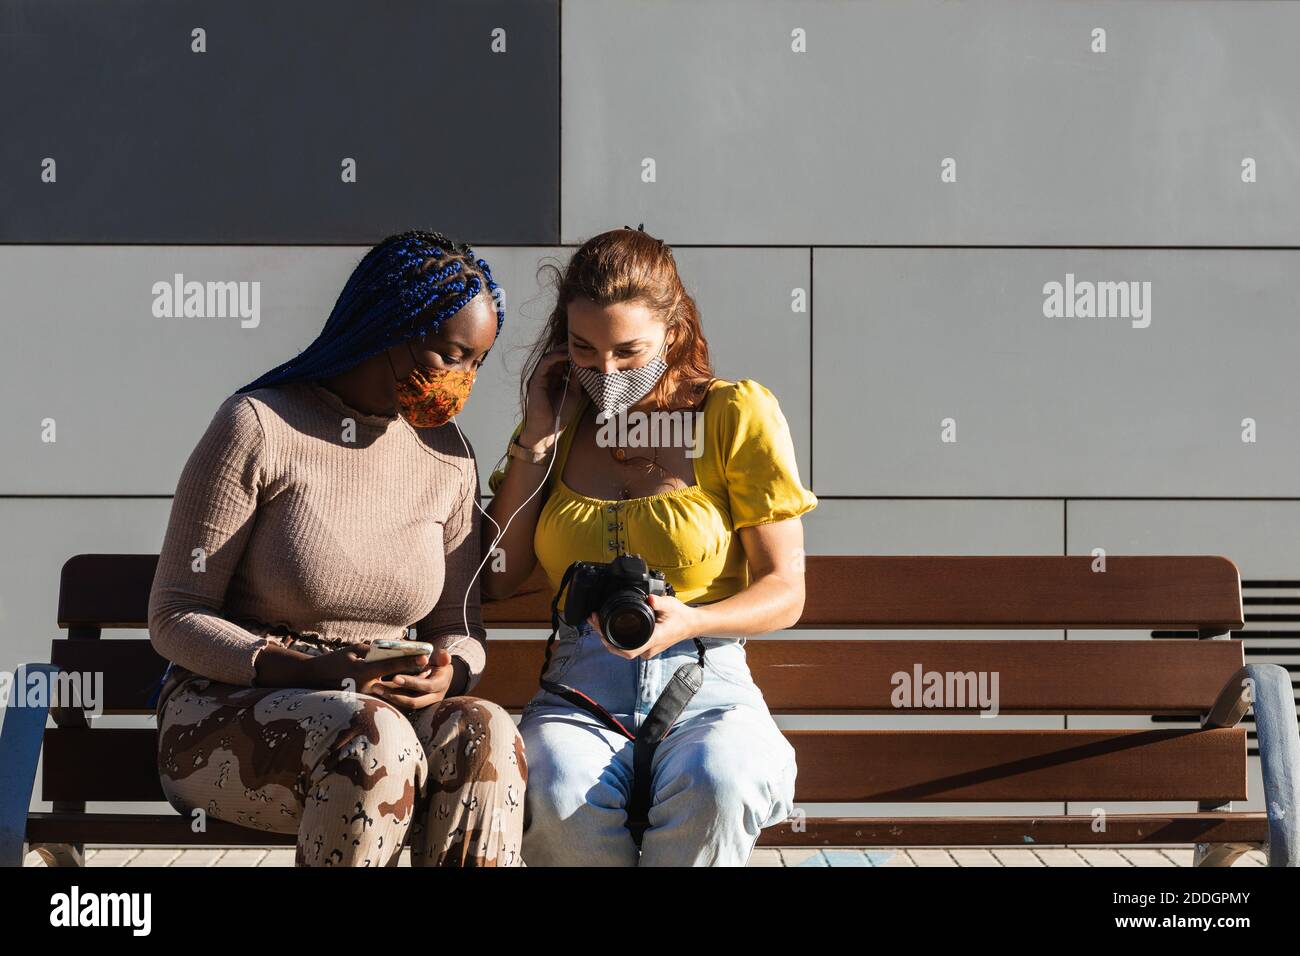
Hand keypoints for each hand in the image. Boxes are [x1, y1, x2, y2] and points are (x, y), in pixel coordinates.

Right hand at [299, 642, 429, 697]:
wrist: (314, 679)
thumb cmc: (334, 660)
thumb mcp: (354, 650)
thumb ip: (374, 651)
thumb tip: (395, 651)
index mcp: (363, 672)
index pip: (392, 665)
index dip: (410, 660)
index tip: (425, 656)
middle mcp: (365, 687)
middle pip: (396, 682)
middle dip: (413, 676)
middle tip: (429, 670)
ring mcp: (364, 698)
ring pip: (392, 693)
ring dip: (407, 687)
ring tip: (422, 679)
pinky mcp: (362, 703)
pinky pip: (383, 699)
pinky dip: (396, 693)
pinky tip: (407, 687)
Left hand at [370, 649, 455, 710]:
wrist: (441, 675)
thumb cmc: (439, 663)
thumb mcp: (442, 659)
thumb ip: (442, 657)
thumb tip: (446, 657)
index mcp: (441, 684)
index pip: (426, 686)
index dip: (411, 682)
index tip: (395, 677)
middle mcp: (433, 697)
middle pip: (413, 702)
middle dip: (395, 695)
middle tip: (377, 687)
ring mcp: (424, 703)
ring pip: (405, 706)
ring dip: (389, 699)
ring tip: (375, 689)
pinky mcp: (416, 706)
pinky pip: (401, 707)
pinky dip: (390, 701)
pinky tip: (377, 694)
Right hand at [520, 348, 582, 445]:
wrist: (548, 430)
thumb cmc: (560, 414)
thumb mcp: (574, 393)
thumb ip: (576, 379)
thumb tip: (585, 364)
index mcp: (556, 378)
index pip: (564, 360)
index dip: (574, 353)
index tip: (587, 349)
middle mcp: (547, 375)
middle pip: (557, 355)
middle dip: (569, 348)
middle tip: (582, 343)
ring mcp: (541, 376)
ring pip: (551, 356)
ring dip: (563, 350)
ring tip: (576, 347)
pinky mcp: (536, 379)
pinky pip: (545, 362)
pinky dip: (556, 356)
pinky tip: (568, 356)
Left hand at [589, 593, 700, 660]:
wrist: (691, 625)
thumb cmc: (681, 616)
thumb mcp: (671, 605)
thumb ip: (660, 602)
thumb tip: (650, 598)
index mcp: (654, 639)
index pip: (629, 650)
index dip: (612, 644)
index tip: (601, 630)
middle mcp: (649, 648)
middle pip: (621, 650)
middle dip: (604, 637)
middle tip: (594, 620)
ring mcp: (648, 650)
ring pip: (623, 649)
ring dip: (609, 638)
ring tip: (597, 622)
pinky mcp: (646, 648)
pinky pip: (628, 647)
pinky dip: (616, 639)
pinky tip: (609, 628)